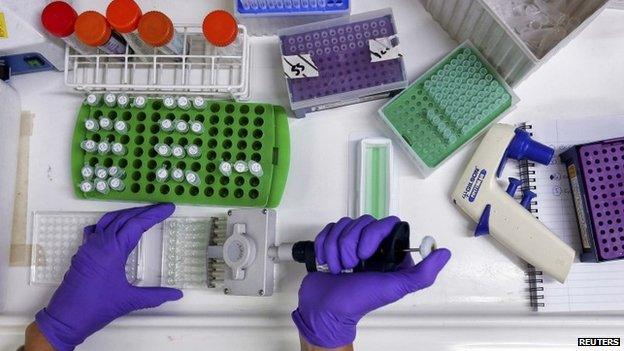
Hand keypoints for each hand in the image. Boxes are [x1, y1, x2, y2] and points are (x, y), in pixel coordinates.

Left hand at [35, 203, 182, 350]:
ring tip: (142, 214)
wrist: (65, 319)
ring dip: (127, 214)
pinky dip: (108, 223)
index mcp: (112, 250)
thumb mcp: (130, 301)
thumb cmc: (95, 308)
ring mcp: (88, 247)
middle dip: (144, 211)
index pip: (137, 224)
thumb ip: (156, 296)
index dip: (154, 214)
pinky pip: (96, 230)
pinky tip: (114, 228)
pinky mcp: (83, 253)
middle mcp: (99, 243)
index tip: (168, 209)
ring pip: (109, 220)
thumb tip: (176, 294)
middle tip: (161, 209)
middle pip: (124, 217)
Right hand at [292, 215, 450, 348]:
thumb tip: (443, 253)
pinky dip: (324, 247)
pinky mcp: (332, 243)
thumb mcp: (395, 288)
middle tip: (350, 266)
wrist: (325, 309)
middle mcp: (371, 246)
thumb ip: (423, 274)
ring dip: (336, 249)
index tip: (365, 255)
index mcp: (389, 253)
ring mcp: (350, 243)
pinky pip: (328, 230)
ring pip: (344, 225)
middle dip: (350, 245)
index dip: (372, 235)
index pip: (387, 224)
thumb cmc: (358, 300)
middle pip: (362, 222)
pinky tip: (327, 263)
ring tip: (339, 269)